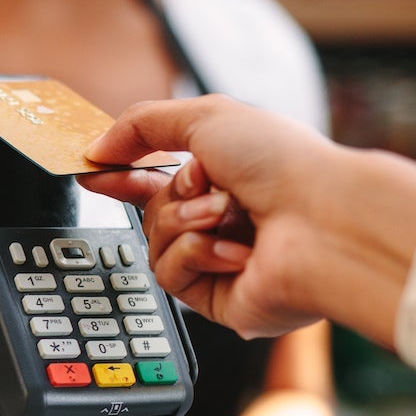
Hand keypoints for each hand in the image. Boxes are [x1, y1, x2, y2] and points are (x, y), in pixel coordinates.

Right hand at [77, 95, 337, 339]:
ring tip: (226, 216)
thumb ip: (141, 124)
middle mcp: (225, 221)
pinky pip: (170, 275)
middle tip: (204, 186)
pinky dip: (196, 254)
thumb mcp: (206, 116)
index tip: (92, 172)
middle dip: (171, 196)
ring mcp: (220, 260)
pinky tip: (234, 250)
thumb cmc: (283, 165)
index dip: (122, 176)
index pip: (156, 179)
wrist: (323, 220)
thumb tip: (98, 147)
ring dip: (184, 222)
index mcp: (228, 178)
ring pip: (154, 243)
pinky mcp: (216, 298)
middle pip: (152, 212)